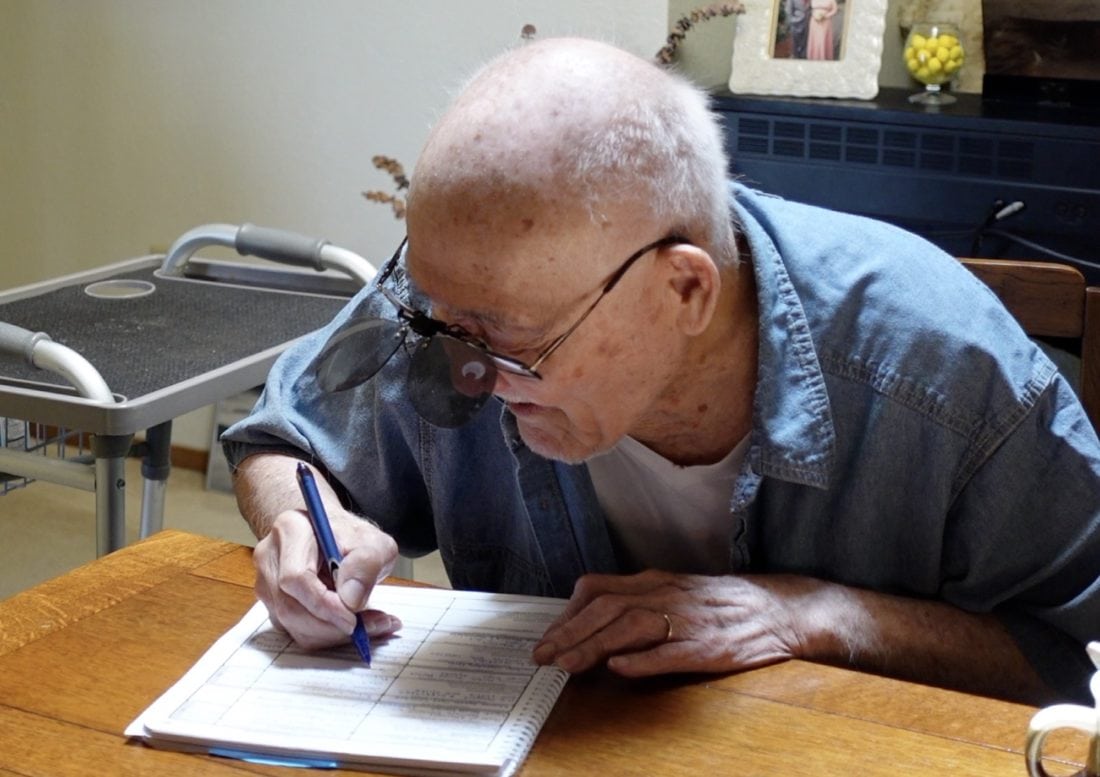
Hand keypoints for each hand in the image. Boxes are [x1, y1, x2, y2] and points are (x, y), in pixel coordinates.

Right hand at [253, 505, 401, 649]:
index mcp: (291, 530)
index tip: (353, 618)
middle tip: (370, 627)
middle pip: (290, 607)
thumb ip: (366, 564)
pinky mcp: (274, 606)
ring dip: (333, 634)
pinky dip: (327, 636)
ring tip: (371, 625)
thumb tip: (350, 599)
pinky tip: (356, 625)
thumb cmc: (351, 537)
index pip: (296, 577)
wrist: (334, 537)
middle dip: (331, 626)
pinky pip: (296, 631)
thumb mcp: (374, 542)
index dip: (323, 604)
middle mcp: (271, 557)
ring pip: (292, 625)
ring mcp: (267, 583)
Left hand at [532, 570, 819, 676]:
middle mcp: (666, 594)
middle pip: (607, 608)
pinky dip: (644, 659)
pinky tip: (620, 668)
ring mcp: (688, 619)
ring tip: (569, 665)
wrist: (778, 609)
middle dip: (570, 633)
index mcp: (655, 581)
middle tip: (543, 657)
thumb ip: (637, 602)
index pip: (598, 590)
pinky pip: (672, 650)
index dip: (567, 614)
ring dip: (595, 646)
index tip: (546, 638)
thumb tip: (594, 622)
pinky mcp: (710, 646)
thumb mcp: (674, 592)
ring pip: (632, 626)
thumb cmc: (722, 604)